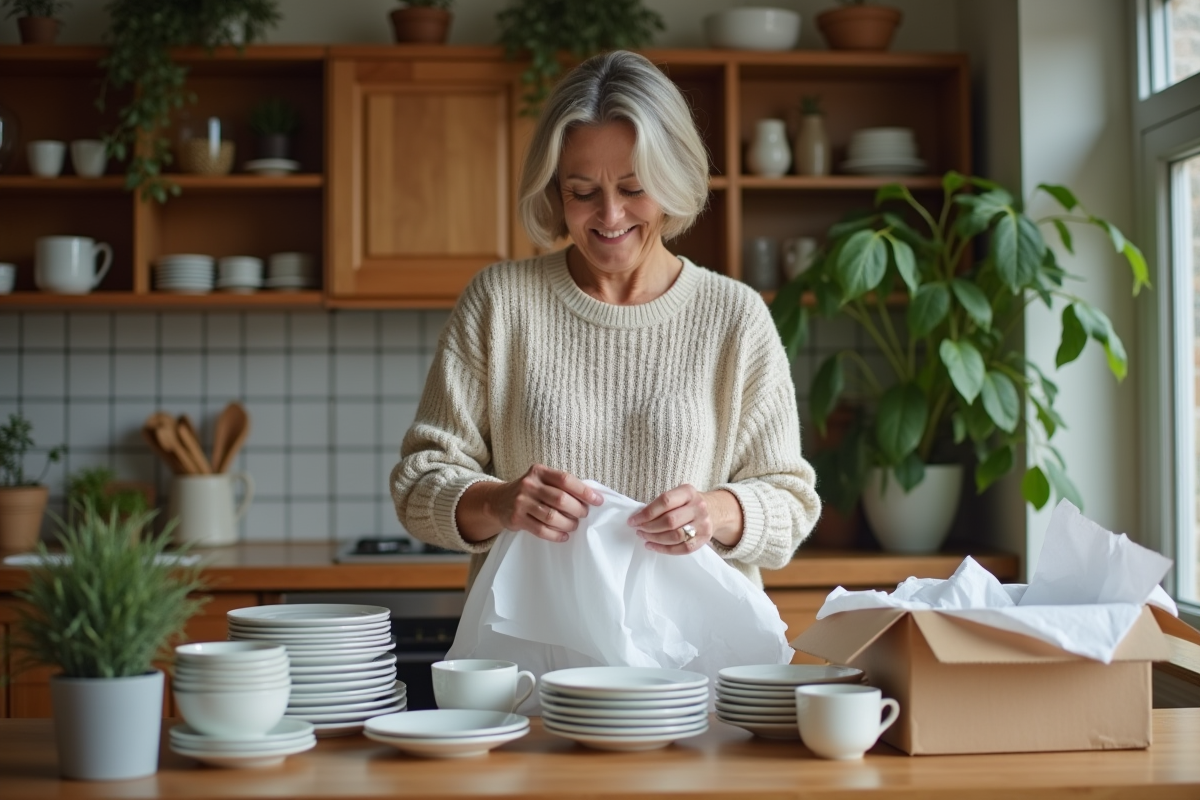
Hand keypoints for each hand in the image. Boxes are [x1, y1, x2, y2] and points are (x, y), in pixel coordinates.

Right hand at [484, 464, 602, 542]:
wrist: (498, 501)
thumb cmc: (529, 491)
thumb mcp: (541, 480)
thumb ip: (560, 485)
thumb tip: (590, 497)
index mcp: (539, 471)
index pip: (565, 479)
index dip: (584, 491)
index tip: (598, 500)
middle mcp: (529, 485)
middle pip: (560, 499)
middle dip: (577, 509)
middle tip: (584, 515)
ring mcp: (521, 502)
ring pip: (551, 516)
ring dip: (568, 524)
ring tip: (574, 526)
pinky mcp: (516, 519)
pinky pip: (541, 530)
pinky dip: (556, 535)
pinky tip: (563, 536)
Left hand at [628, 486, 743, 554]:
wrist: (715, 510)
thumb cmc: (688, 503)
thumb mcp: (679, 495)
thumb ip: (662, 504)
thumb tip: (639, 518)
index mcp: (688, 492)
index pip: (665, 502)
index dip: (646, 513)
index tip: (633, 520)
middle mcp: (698, 507)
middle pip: (670, 521)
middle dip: (649, 527)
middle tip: (638, 530)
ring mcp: (703, 524)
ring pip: (675, 536)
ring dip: (655, 539)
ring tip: (644, 537)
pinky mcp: (704, 539)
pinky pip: (683, 548)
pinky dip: (665, 549)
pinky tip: (653, 546)